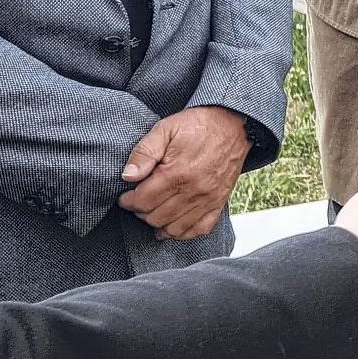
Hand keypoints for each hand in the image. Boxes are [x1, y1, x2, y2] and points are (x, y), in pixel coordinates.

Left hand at [119, 105, 250, 241]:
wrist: (232, 125)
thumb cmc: (198, 126)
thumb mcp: (165, 129)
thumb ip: (144, 152)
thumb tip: (127, 176)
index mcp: (177, 173)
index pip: (143, 201)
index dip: (128, 201)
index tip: (125, 197)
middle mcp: (194, 191)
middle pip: (156, 217)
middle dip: (141, 212)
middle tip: (137, 201)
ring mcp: (208, 199)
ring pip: (175, 227)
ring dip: (158, 223)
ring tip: (151, 212)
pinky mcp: (218, 203)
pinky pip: (199, 229)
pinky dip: (182, 233)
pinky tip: (171, 227)